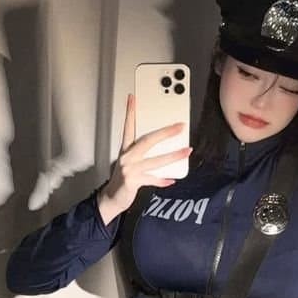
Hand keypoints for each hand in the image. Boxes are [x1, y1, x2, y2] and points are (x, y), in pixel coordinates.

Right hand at [97, 93, 192, 224]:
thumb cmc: (123, 180)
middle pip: (148, 140)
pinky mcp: (132, 181)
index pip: (128, 127)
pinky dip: (162, 180)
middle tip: (180, 126)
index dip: (130, 112)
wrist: (112, 199)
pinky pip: (152, 179)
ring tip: (186, 151)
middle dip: (166, 133)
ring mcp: (130, 169)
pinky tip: (172, 179)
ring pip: (155, 160)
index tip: (133, 98)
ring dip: (173, 156)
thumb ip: (144, 155)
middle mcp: (127, 157)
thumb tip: (165, 151)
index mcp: (126, 150)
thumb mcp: (130, 163)